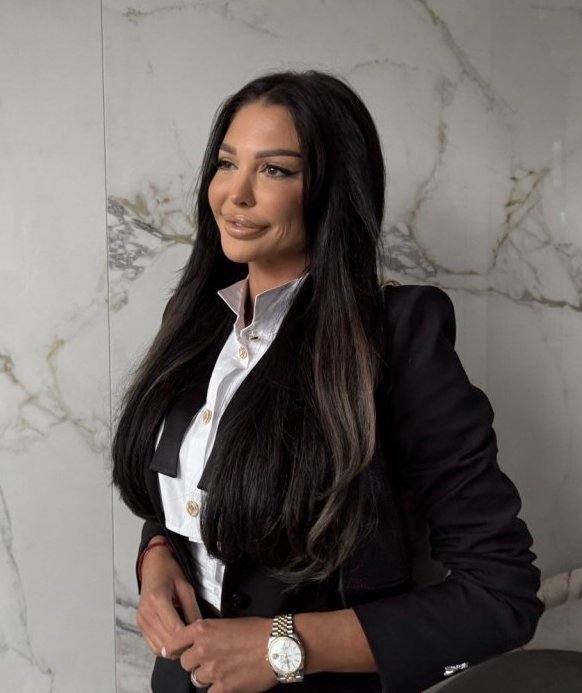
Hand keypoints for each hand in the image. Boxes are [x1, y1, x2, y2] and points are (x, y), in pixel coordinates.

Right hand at [136, 537, 200, 655]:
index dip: (188, 637)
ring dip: (174, 650)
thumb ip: (192, 608)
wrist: (153, 565)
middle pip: (166, 641)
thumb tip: (198, 628)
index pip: (174, 628)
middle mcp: (146, 612)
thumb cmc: (170, 572)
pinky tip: (176, 642)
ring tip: (187, 644)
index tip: (200, 639)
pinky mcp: (140, 624)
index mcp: (158, 599)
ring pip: (158, 647)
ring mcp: (141, 620)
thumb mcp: (186, 586)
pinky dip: (165, 648)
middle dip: (182, 646)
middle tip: (196, 644)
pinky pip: (152, 645)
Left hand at [165, 617, 276, 692]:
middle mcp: (203, 649)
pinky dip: (218, 689)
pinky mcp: (224, 687)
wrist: (278, 644)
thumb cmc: (258, 631)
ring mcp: (212, 670)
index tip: (171, 653)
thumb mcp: (228, 622)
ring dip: (207, 677)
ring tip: (223, 671)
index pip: (175, 641)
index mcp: (203, 630)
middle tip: (210, 661)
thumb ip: (209, 633)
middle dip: (195, 664)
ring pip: (196, 680)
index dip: (173, 649)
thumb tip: (199, 642)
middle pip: (185, 664)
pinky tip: (228, 682)